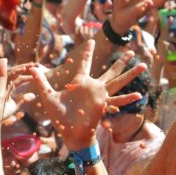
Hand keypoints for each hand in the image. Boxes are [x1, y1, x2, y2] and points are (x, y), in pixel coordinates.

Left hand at [28, 43, 145, 149]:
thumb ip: (41, 82)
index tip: (90, 41)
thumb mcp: (48, 96)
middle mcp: (93, 86)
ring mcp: (101, 94)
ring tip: (143, 64)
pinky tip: (140, 95)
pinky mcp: (104, 103)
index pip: (85, 63)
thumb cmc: (60, 117)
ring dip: (130, 73)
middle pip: (111, 70)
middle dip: (121, 61)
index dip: (87, 52)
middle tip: (132, 50)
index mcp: (80, 82)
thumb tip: (31, 68)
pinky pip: (119, 99)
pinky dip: (128, 98)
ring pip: (119, 80)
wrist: (69, 133)